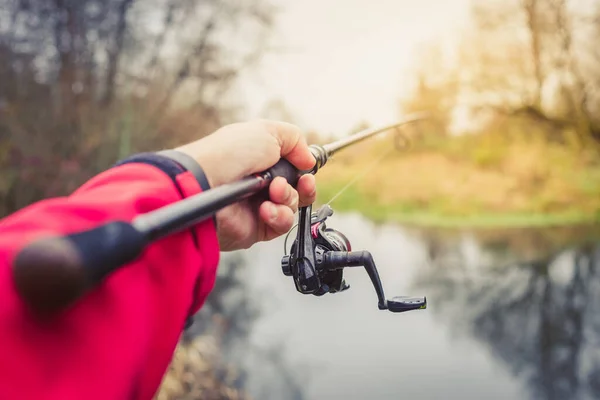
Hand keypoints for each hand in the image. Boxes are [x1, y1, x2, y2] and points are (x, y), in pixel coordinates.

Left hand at [175, 120, 316, 250]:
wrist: (207, 184)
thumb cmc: (230, 154)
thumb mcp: (267, 131)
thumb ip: (295, 140)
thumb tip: (309, 160)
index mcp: (261, 159)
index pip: (292, 166)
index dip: (304, 168)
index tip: (308, 167)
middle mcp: (260, 182)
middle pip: (298, 188)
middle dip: (304, 185)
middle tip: (302, 181)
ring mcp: (258, 205)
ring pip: (292, 206)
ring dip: (288, 197)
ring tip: (273, 191)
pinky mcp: (257, 228)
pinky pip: (282, 224)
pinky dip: (279, 215)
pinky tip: (264, 210)